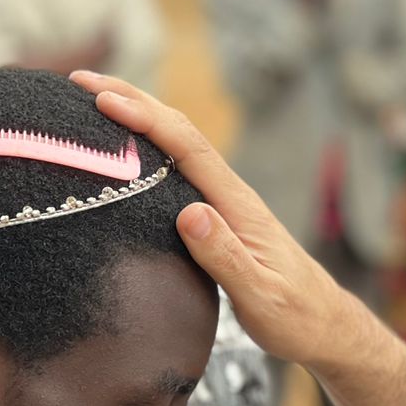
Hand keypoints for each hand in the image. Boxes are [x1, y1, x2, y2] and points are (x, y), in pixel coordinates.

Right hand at [70, 70, 367, 372]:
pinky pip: (180, 172)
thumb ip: (227, 258)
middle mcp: (232, 196)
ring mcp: (227, 205)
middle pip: (180, 134)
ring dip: (139, 118)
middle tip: (80, 79)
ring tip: (93, 99)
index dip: (146, 119)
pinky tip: (127, 152)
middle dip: (133, 100)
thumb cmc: (295, 316)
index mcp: (239, 207)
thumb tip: (190, 214)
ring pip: (179, 148)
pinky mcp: (222, 219)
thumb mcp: (261, 296)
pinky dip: (150, 150)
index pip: (188, 149)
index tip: (102, 99)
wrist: (325, 326)